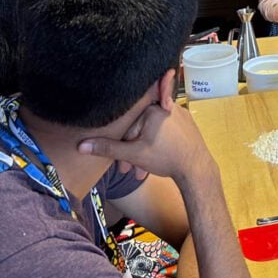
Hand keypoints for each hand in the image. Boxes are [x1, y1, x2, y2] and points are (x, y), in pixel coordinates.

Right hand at [78, 103, 210, 182]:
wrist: (197, 169)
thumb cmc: (166, 158)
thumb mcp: (133, 154)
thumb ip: (107, 148)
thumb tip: (81, 145)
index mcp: (153, 107)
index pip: (127, 124)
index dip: (121, 145)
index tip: (119, 162)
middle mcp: (167, 105)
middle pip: (140, 128)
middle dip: (132, 150)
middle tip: (127, 170)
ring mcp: (179, 113)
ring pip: (152, 131)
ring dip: (144, 151)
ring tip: (141, 171)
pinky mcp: (187, 123)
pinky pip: (165, 131)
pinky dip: (157, 144)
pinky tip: (156, 160)